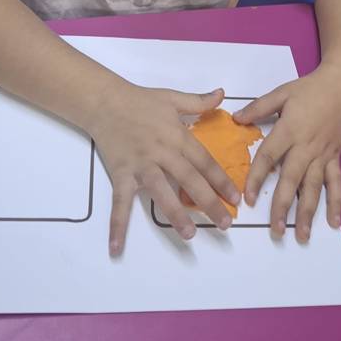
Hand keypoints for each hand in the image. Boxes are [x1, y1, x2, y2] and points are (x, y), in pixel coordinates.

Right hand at [88, 83, 240, 255]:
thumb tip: (222, 93)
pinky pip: (119, 202)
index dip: (221, 179)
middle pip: (189, 179)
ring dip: (175, 213)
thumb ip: (198, 101)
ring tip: (190, 234)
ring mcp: (141, 164)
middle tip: (225, 224)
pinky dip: (117, 225)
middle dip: (209, 202)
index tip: (236, 197)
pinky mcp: (121, 173)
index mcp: (177, 135)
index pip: (204, 161)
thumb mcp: (172, 97)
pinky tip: (116, 247)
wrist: (105, 101)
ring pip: (161, 191)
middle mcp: (162, 152)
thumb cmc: (140, 100)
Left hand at [233, 64, 340, 241]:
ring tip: (302, 235)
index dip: (257, 178)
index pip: (269, 157)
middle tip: (276, 230)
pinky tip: (334, 223)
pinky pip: (336, 183)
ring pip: (314, 187)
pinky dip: (336, 203)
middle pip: (291, 179)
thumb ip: (259, 107)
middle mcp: (306, 147)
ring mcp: (323, 155)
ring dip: (309, 212)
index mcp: (290, 130)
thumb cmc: (309, 89)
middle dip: (283, 206)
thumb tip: (237, 119)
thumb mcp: (282, 92)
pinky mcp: (335, 157)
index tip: (248, 199)